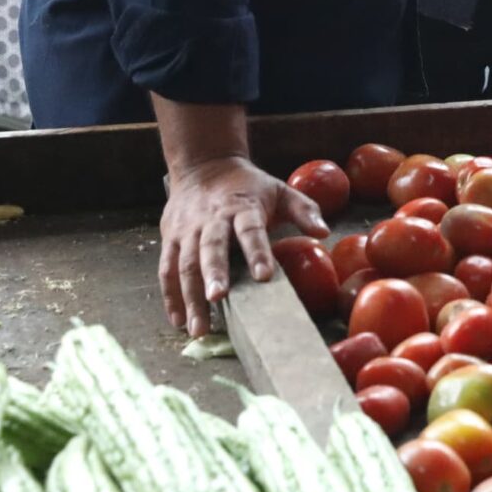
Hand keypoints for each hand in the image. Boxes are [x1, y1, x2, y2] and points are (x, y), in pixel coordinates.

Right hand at [159, 155, 325, 337]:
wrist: (205, 165)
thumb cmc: (248, 186)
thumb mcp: (280, 190)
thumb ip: (303, 210)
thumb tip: (324, 232)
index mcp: (242, 207)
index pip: (250, 230)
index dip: (257, 252)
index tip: (264, 276)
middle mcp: (212, 219)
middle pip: (210, 247)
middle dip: (213, 273)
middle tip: (217, 299)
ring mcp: (188, 230)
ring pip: (184, 263)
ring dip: (189, 296)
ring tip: (198, 327)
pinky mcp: (170, 238)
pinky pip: (166, 269)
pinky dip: (170, 296)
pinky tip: (179, 320)